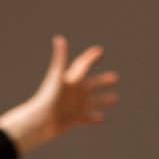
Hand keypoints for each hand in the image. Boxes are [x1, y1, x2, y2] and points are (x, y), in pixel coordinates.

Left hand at [0, 36, 120, 154]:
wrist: (41, 120)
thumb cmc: (49, 97)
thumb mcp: (57, 76)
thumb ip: (60, 57)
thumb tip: (59, 38)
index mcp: (72, 79)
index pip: (83, 65)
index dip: (91, 57)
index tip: (100, 51)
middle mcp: (75, 92)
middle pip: (92, 83)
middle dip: (103, 80)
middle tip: (116, 77)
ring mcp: (76, 106)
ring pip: (94, 101)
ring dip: (104, 99)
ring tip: (116, 98)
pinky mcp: (75, 118)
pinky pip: (88, 118)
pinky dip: (95, 118)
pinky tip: (102, 119)